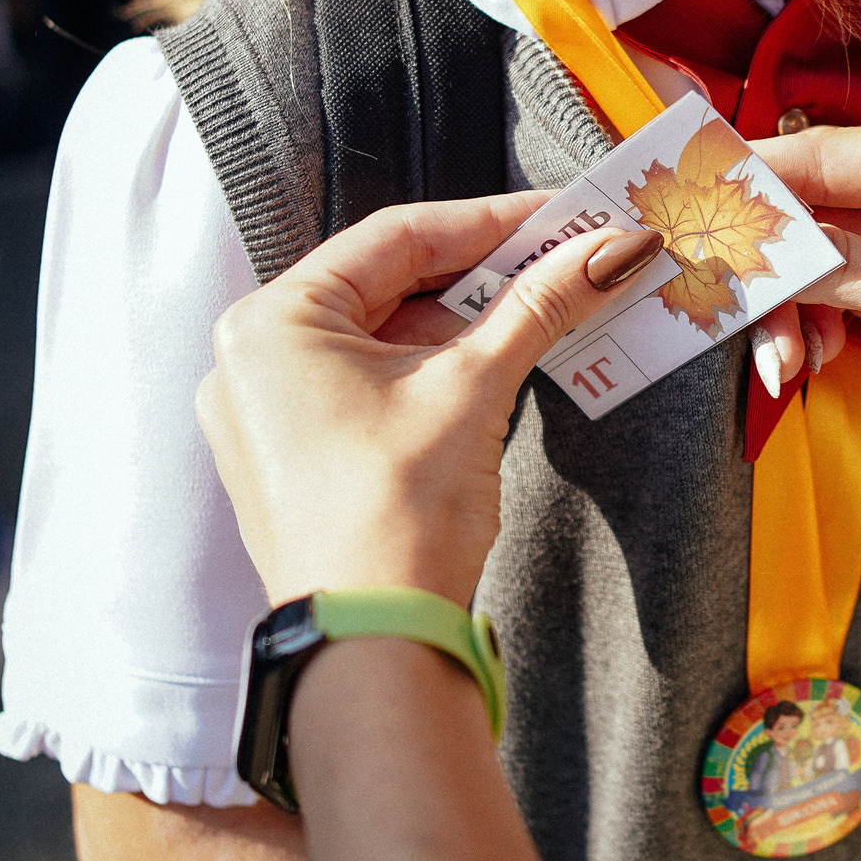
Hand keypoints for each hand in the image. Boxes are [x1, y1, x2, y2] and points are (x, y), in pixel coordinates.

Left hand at [197, 195, 665, 606]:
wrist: (373, 646)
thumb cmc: (397, 520)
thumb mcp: (475, 389)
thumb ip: (539, 306)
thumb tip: (607, 250)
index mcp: (270, 323)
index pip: (397, 238)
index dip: (491, 221)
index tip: (561, 215)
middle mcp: (253, 359)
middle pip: (387, 284)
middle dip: (483, 272)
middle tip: (564, 256)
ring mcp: (269, 412)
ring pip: (382, 335)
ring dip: (464, 322)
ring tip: (546, 304)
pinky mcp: (297, 456)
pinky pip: (369, 384)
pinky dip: (433, 368)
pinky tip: (498, 359)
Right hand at [751, 127, 860, 522]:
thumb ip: (856, 267)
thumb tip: (772, 239)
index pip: (838, 155)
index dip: (762, 175)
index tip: (695, 194)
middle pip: (823, 211)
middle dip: (773, 259)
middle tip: (727, 300)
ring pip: (828, 266)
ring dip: (793, 309)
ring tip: (786, 360)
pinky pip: (848, 310)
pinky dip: (819, 333)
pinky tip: (810, 364)